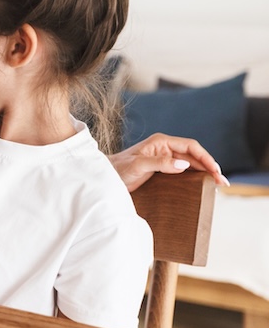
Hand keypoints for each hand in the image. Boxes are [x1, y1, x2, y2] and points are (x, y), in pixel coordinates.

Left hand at [110, 132, 228, 191]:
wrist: (106, 175)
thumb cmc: (118, 168)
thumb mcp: (138, 166)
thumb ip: (159, 163)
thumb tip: (183, 165)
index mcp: (161, 142)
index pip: (190, 146)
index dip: (205, 157)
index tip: (215, 170)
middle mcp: (165, 147)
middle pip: (194, 155)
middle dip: (210, 167)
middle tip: (222, 182)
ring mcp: (165, 157)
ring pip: (191, 163)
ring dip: (205, 172)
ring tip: (218, 184)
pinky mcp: (163, 168)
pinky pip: (184, 170)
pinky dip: (196, 176)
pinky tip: (203, 184)